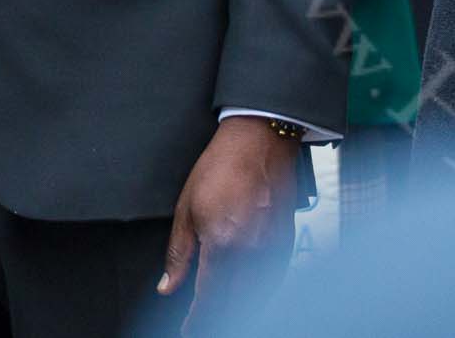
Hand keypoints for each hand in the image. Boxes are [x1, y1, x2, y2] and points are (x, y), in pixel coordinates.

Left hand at [157, 117, 300, 334]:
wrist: (260, 137)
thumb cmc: (223, 165)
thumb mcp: (186, 209)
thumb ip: (179, 254)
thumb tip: (168, 286)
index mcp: (223, 244)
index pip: (209, 297)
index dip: (197, 319)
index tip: (188, 329)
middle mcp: (252, 249)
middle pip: (235, 301)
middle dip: (217, 317)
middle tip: (202, 322)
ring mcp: (273, 243)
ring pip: (258, 292)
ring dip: (241, 307)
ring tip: (224, 312)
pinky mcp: (286, 234)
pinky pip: (275, 273)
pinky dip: (262, 290)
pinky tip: (252, 292)